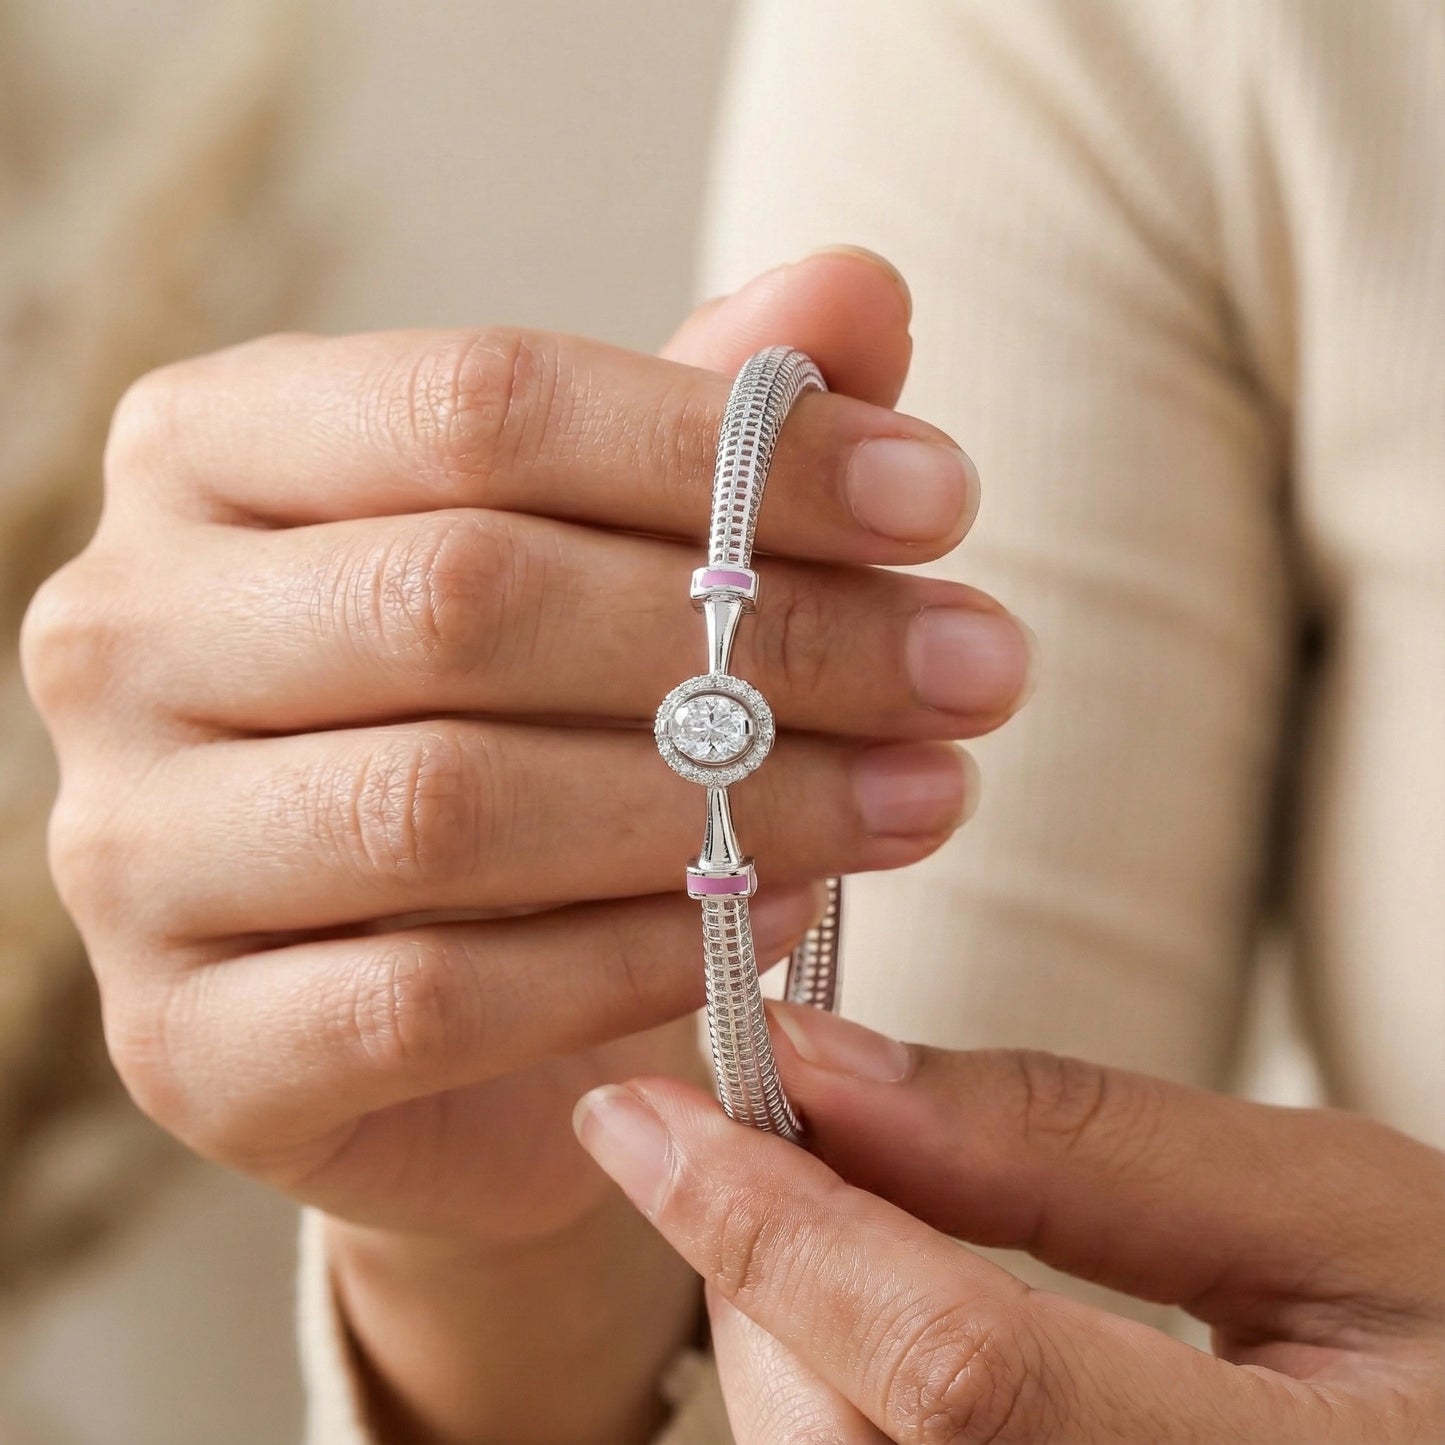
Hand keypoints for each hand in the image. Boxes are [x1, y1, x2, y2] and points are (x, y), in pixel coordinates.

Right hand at [21, 252, 1031, 1437]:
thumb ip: (706, 420)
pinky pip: (435, 998)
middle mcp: (125, 629)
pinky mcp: (191, 1044)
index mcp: (214, 451)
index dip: (734, 450)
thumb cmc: (523, 724)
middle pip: (467, 597)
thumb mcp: (610, 550)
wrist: (440, 992)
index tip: (943, 499)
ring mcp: (128, 849)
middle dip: (767, 637)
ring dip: (731, 803)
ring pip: (448, 804)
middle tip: (973, 668)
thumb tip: (856, 288)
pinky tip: (777, 917)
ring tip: (920, 795)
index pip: (481, 405)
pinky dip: (636, 956)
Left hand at [575, 1000, 1444, 1442]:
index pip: (954, 1371)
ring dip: (784, 1337)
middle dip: (761, 1270)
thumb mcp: (1338, 1213)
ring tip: (832, 1210)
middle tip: (753, 1126)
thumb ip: (1076, 1140)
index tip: (640, 1106)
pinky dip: (832, 1405)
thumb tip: (827, 1063)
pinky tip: (871, 1323)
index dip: (772, 1221)